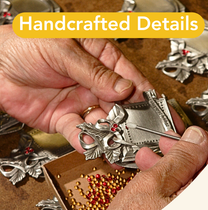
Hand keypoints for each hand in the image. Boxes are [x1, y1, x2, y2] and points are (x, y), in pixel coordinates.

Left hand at [0, 26, 153, 150]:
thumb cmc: (21, 44)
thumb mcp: (63, 50)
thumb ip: (95, 72)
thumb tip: (124, 88)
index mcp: (101, 59)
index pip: (133, 82)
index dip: (151, 100)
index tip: (164, 116)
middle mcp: (95, 84)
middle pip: (124, 108)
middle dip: (135, 125)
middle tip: (146, 139)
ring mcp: (82, 104)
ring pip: (106, 124)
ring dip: (113, 136)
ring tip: (120, 146)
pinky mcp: (66, 121)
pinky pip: (82, 134)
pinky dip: (88, 142)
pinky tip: (93, 145)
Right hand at [89, 126, 207, 209]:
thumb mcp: (149, 187)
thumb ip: (178, 159)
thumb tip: (194, 140)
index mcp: (205, 201)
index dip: (204, 145)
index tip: (189, 139)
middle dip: (189, 157)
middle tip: (167, 149)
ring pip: (198, 190)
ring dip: (179, 173)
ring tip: (152, 164)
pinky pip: (189, 206)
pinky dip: (177, 193)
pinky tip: (157, 186)